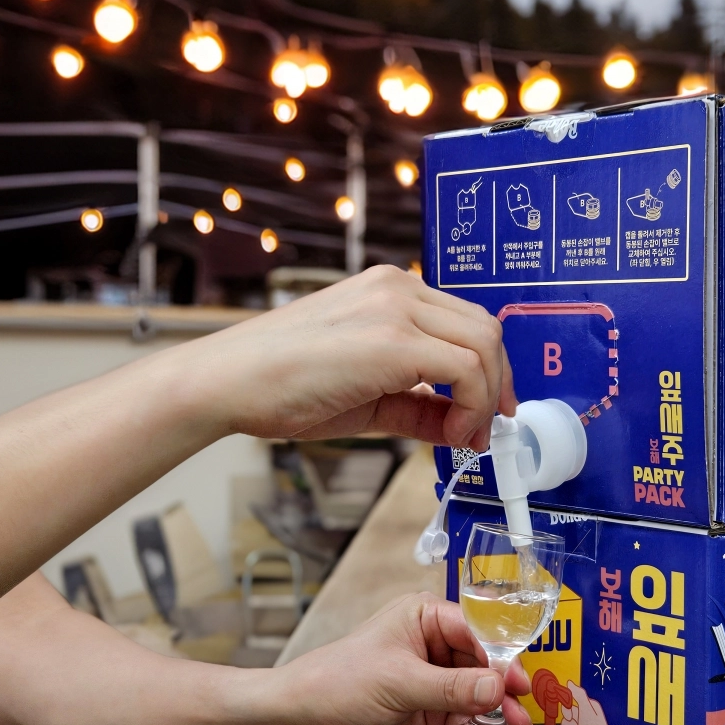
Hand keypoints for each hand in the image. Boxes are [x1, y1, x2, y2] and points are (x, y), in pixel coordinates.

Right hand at [181, 265, 516, 451]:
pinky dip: (472, 406)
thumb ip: (418, 405)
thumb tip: (459, 426)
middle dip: (498, 384)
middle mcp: (397, 288)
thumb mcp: (367, 396)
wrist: (226, 383)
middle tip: (485, 429)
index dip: (488, 371)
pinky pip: (466, 369)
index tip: (484, 413)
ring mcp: (396, 308)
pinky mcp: (393, 339)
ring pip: (484, 343)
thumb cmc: (280, 385)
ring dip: (487, 398)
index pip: (465, 322)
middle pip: (485, 329)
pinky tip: (450, 433)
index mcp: (390, 290)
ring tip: (462, 436)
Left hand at [275, 592, 544, 724]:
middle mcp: (436, 647)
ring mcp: (436, 682)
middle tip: (524, 713)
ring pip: (482, 697)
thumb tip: (496, 688)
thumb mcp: (397, 680)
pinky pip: (470, 721)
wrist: (301, 724)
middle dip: (507, 690)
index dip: (500, 656)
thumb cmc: (336, 682)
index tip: (516, 681)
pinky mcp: (434, 714)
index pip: (477, 630)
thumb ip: (450, 687)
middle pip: (487, 665)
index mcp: (426, 617)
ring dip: (504, 716)